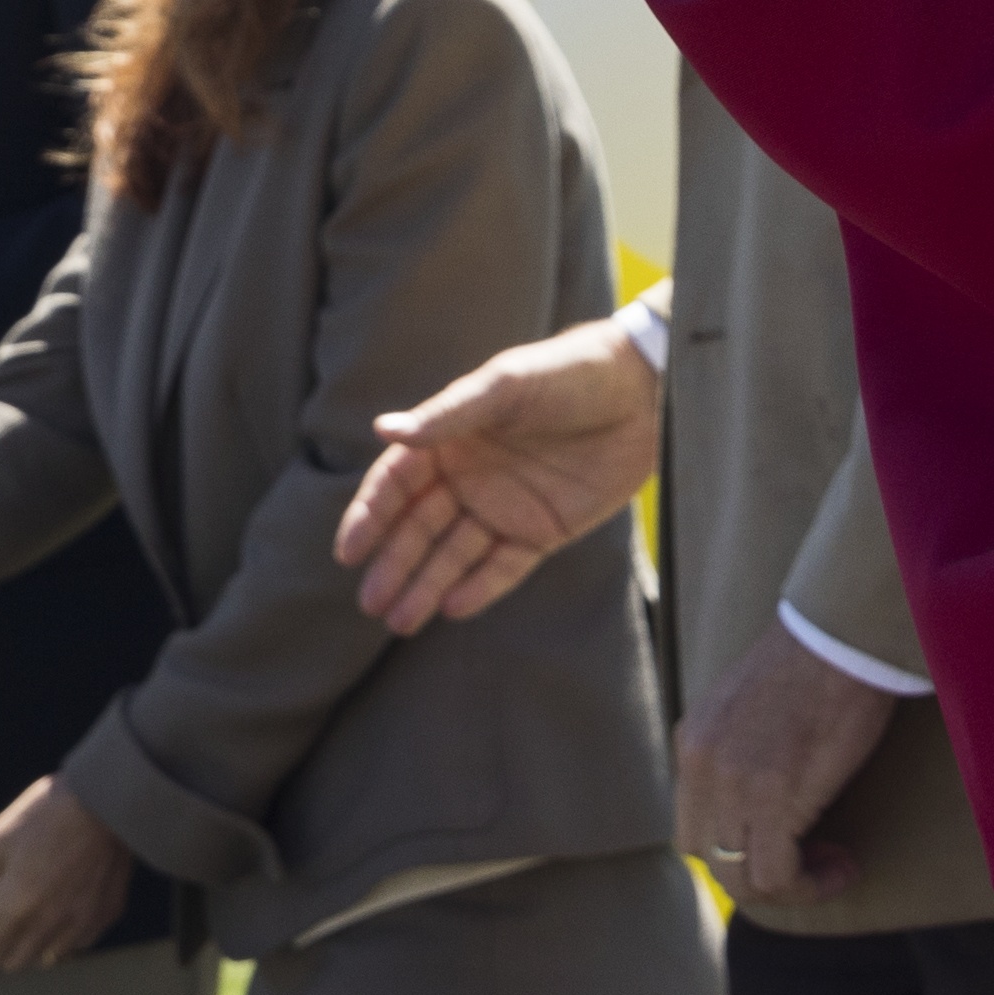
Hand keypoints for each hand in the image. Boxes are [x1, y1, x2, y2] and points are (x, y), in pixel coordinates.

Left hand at [0, 774, 131, 969]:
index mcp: (16, 910)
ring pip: (44, 957)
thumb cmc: (44, 815)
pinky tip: (60, 903)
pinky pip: (75, 943)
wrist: (106, 799)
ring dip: (28, 943)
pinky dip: (59, 934)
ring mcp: (81, 927)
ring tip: (28, 907)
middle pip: (11, 962)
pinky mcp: (105, 918)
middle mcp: (48, 929)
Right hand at [337, 313, 666, 626]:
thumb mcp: (506, 386)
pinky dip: (480, 588)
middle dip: (394, 565)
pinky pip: (504, 567)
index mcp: (451, 437)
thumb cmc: (569, 373)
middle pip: (420, 528)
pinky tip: (452, 609)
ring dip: (426, 585)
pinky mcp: (543, 530)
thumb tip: (383, 430)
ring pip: (455, 554)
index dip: (370, 516)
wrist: (644, 393)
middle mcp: (470, 475)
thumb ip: (448, 414)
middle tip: (369, 603)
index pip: (397, 484)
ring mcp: (505, 506)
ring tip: (399, 621)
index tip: (348, 551)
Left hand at [675, 623, 899, 909]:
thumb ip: (737, 749)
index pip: (690, 826)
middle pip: (706, 859)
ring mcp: (733, 785)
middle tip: (807, 860)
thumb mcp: (749, 706)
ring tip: (831, 867)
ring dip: (789, 887)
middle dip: (754, 873)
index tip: (784, 841)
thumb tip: (759, 795)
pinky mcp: (773, 798)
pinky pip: (777, 876)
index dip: (734, 850)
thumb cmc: (816, 663)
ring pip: (740, 879)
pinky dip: (811, 885)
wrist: (841, 637)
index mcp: (692, 742)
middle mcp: (701, 766)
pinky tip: (843, 866)